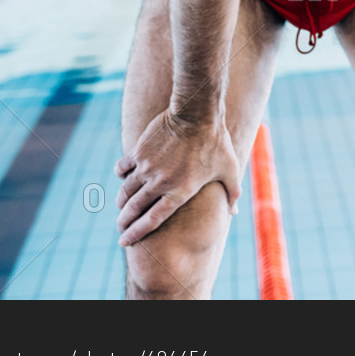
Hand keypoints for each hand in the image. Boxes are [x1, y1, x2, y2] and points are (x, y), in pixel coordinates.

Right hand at [114, 111, 241, 245]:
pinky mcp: (138, 151)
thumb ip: (232, 193)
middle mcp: (159, 183)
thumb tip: (235, 213)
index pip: (152, 221)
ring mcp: (146, 167)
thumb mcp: (230, 169)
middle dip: (124, 221)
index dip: (136, 233)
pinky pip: (123, 168)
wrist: (197, 113)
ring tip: (121, 206)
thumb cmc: (216, 142)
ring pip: (126, 191)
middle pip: (134, 209)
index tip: (125, 241)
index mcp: (179, 192)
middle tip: (120, 227)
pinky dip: (121, 174)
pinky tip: (123, 176)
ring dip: (121, 202)